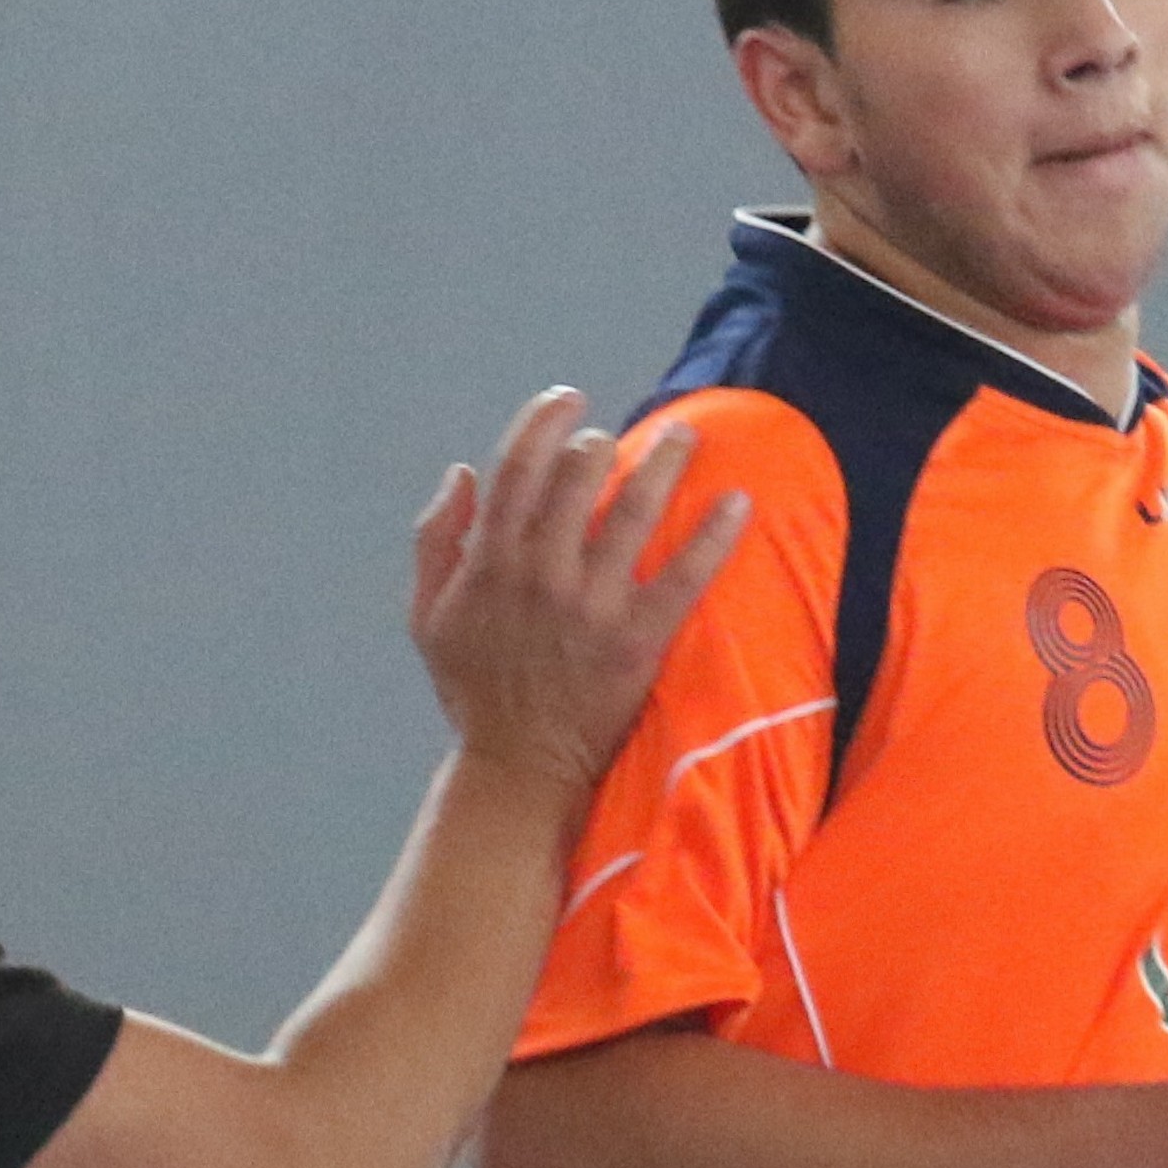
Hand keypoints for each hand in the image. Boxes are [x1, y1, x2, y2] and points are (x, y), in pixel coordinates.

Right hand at [409, 387, 753, 797]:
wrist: (517, 768)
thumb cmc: (474, 691)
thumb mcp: (427, 617)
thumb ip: (434, 539)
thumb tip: (461, 472)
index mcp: (490, 560)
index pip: (518, 467)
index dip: (544, 420)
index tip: (568, 399)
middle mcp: (541, 572)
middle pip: (579, 476)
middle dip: (602, 442)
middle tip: (622, 438)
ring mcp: (591, 604)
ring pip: (635, 509)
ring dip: (664, 461)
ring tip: (687, 435)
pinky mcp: (638, 639)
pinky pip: (685, 574)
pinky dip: (715, 534)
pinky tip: (740, 501)